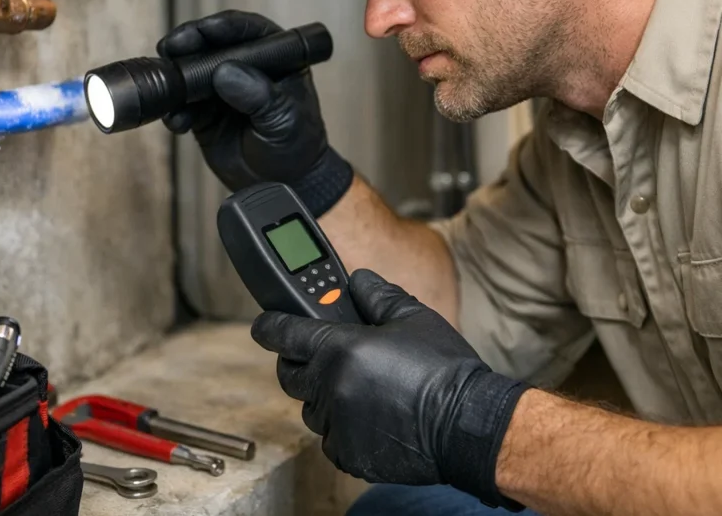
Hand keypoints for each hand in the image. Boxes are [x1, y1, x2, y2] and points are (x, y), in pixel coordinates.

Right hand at [157, 10, 351, 215]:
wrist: (286, 185)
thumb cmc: (297, 147)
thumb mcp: (285, 120)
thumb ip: (258, 95)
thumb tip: (225, 72)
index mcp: (274, 59)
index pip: (248, 31)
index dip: (223, 26)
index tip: (203, 30)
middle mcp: (245, 67)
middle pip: (212, 44)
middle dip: (189, 44)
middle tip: (172, 48)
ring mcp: (221, 89)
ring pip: (191, 72)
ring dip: (176, 77)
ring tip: (169, 87)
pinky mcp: (203, 113)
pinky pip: (182, 106)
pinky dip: (175, 111)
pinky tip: (178, 122)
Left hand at [251, 270, 530, 509]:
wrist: (470, 425)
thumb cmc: (444, 368)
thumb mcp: (412, 317)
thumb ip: (376, 295)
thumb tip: (357, 280)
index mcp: (340, 348)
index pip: (283, 334)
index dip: (269, 327)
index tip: (263, 326)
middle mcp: (330, 387)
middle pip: (290, 374)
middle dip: (299, 362)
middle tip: (320, 356)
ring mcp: (338, 424)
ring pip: (310, 407)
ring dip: (323, 396)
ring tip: (357, 388)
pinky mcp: (349, 454)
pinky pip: (330, 437)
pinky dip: (341, 427)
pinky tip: (369, 416)